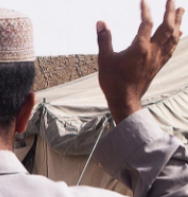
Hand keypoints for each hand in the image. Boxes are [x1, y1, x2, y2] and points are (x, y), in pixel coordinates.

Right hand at [97, 0, 183, 122]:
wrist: (125, 101)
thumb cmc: (113, 81)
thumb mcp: (105, 60)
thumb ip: (104, 39)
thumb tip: (101, 22)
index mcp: (140, 48)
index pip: (146, 23)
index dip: (146, 10)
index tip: (144, 0)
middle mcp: (153, 51)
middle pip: (167, 26)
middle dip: (170, 10)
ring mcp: (158, 58)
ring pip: (173, 36)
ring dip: (178, 21)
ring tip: (181, 9)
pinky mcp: (159, 65)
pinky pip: (172, 48)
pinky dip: (176, 37)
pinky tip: (179, 32)